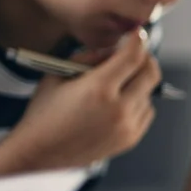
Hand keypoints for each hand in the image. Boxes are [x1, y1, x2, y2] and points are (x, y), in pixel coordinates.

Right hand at [0, 31, 161, 175]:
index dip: (139, 41)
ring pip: (149, 93)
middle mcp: (118, 108)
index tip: (138, 36)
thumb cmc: (44, 114)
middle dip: (145, 59)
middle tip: (134, 55)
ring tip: (117, 85)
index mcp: (98, 89)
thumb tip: (115, 49)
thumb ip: (89, 58)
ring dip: (139, 83)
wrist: (40, 154)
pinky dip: (138, 102)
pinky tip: (118, 103)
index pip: (133, 57)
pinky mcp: (130, 139)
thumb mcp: (58, 75)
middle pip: (150, 73)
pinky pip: (146, 112)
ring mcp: (127, 126)